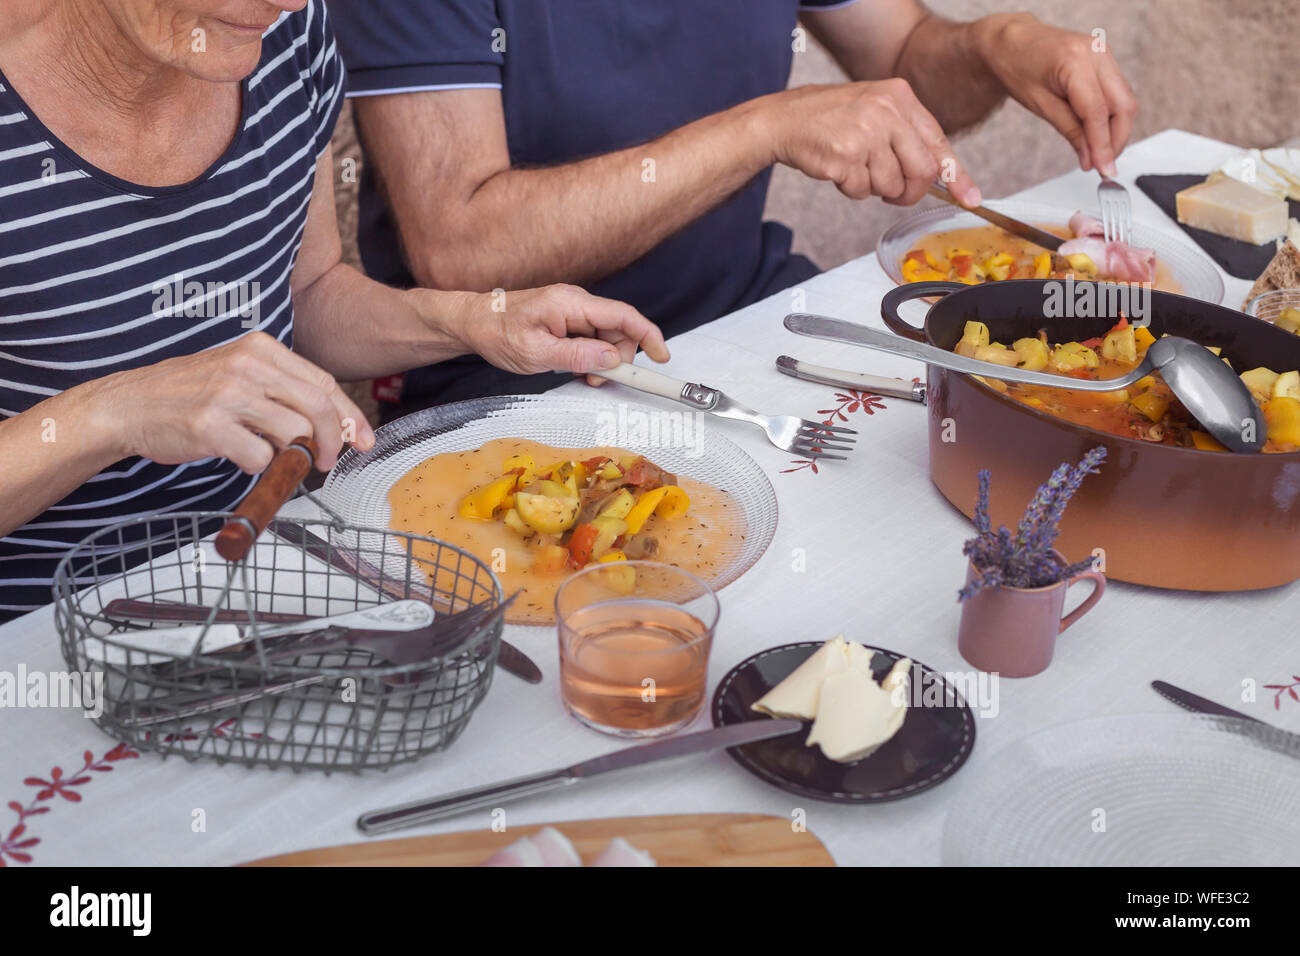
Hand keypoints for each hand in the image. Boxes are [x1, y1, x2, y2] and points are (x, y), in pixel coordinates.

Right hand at [94, 331, 374, 473]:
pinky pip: (260, 457)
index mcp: (261, 349)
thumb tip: (335, 426)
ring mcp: (228, 394)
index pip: (324, 383)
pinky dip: (257, 467)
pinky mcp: (211, 425)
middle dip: (333, 441)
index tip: (363, 439)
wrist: (130, 405)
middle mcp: (247, 366)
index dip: (349, 416)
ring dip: (291, 456)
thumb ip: (284, 393)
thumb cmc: (188, 394)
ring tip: (270, 455)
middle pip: (319, 407)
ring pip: (294, 433)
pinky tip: (238, 456)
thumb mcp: (240, 375)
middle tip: (326, 461)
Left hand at [436, 285, 670, 383]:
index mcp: (571, 303)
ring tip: (583, 376)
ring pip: (607, 336)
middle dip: (619, 357)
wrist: (473, 322)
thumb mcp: (536, 353)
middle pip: (619, 328)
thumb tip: (612, 358)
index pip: (623, 316)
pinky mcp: (567, 319)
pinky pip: (592, 337)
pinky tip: (576, 367)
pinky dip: (592, 356)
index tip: (662, 358)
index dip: (648, 336)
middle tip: (599, 380)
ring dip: (604, 360)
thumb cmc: (498, 334)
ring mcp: (572, 309)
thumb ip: (577, 356)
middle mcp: (576, 301)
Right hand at [763, 78, 980, 205]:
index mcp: (899, 96)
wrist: (786, 119)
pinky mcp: (846, 156)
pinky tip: (838, 168)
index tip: (970, 197)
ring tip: (854, 165)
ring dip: (873, 187)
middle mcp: (886, 111)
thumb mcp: (877, 111)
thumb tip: (941, 175)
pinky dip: (850, 189)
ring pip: (890, 185)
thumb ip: (908, 136)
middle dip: (909, 191)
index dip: (956, 174)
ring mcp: (866, 133)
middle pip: (921, 171)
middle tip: (894, 193)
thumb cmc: (833, 119)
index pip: (938, 142)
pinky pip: (861, 191)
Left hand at [974, 13, 1136, 176]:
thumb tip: (1090, 158)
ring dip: (1117, 130)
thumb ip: (1070, 131)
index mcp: (1075, 61)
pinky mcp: (1105, 58)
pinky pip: (1117, 91)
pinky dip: (1111, 115)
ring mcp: (1103, 52)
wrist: (1012, 41)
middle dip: (1117, 140)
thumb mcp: (1039, 105)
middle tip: (1103, 166)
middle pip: (1123, 105)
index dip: (1103, 145)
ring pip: (1125, 100)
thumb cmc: (1017, 67)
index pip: (1098, 112)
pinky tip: (1098, 133)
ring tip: (1099, 154)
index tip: (1103, 169)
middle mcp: (1096, 53)